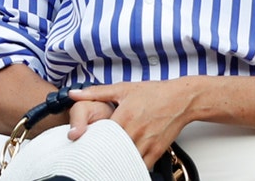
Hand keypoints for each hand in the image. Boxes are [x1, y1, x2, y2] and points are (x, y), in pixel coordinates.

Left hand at [68, 81, 194, 167]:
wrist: (180, 99)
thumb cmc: (153, 93)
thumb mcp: (122, 89)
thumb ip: (96, 92)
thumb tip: (74, 93)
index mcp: (124, 117)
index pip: (101, 135)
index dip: (90, 139)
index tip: (83, 140)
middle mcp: (135, 132)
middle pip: (112, 150)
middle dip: (101, 152)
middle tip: (92, 152)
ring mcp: (147, 144)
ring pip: (126, 160)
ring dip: (116, 159)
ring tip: (107, 157)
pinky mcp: (157, 151)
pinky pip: (142, 166)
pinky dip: (132, 165)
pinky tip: (125, 161)